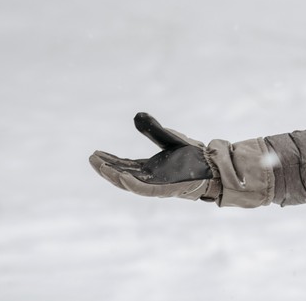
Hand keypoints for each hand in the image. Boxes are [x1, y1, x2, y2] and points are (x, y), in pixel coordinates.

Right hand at [89, 113, 216, 199]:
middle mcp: (150, 178)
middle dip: (105, 168)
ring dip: (112, 175)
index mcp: (149, 169)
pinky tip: (121, 174)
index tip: (96, 153)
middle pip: (121, 175)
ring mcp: (156, 185)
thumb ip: (153, 130)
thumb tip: (137, 115)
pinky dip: (131, 184)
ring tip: (99, 165)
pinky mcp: (165, 189)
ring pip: (128, 183)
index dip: (109, 160)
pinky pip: (144, 189)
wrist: (213, 164)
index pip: (123, 165)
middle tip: (91, 158)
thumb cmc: (193, 155)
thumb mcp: (169, 139)